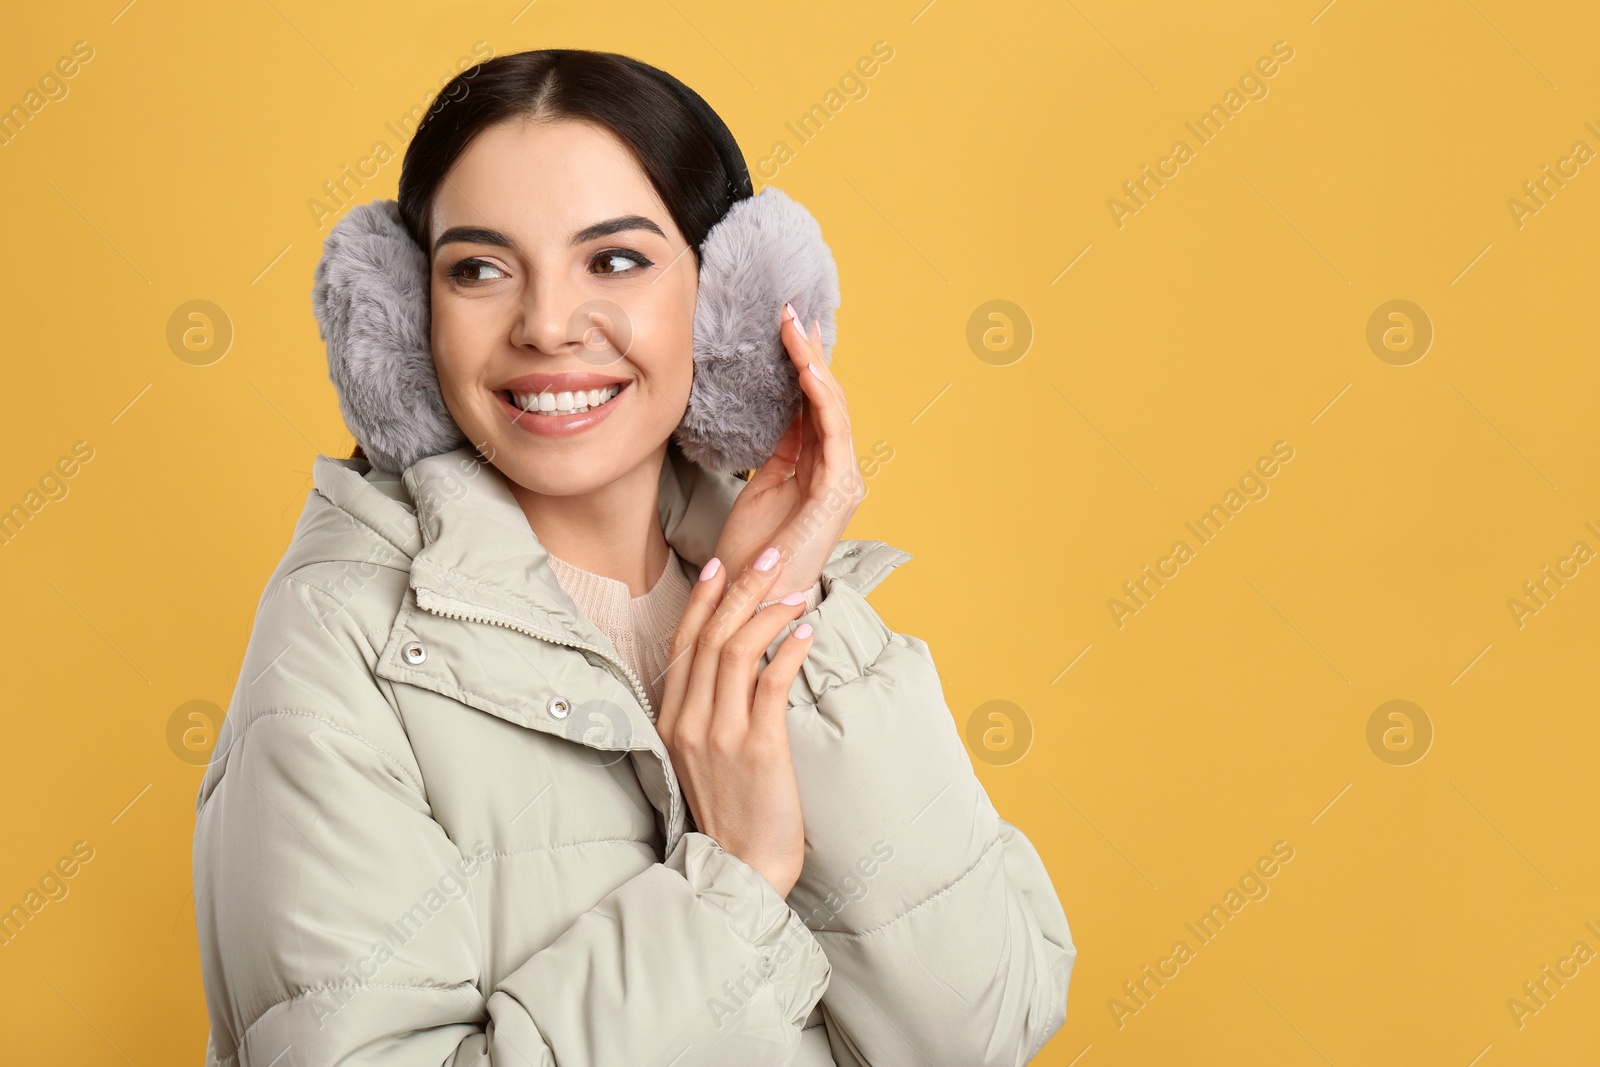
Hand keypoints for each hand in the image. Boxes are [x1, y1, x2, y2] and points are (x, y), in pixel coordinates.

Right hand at [656, 548, 814, 897]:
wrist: (740, 872)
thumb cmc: (732, 817)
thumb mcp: (702, 761)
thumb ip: (709, 716)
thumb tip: (736, 670)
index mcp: (670, 722)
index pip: (683, 643)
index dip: (702, 599)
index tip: (721, 564)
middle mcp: (689, 722)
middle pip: (710, 635)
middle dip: (741, 587)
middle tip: (772, 555)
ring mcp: (720, 734)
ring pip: (736, 649)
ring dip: (769, 611)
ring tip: (799, 590)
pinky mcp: (757, 747)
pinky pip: (769, 681)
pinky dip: (788, 648)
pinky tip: (807, 631)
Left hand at [710, 304, 864, 601]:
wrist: (750, 603)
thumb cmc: (752, 554)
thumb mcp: (759, 487)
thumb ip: (776, 449)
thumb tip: (773, 406)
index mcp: (818, 469)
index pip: (813, 404)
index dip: (803, 362)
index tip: (788, 325)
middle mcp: (837, 471)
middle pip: (826, 398)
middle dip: (809, 352)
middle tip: (790, 310)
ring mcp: (842, 482)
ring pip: (832, 408)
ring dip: (813, 364)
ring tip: (794, 327)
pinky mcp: (837, 494)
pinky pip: (832, 434)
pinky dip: (820, 398)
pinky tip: (805, 369)